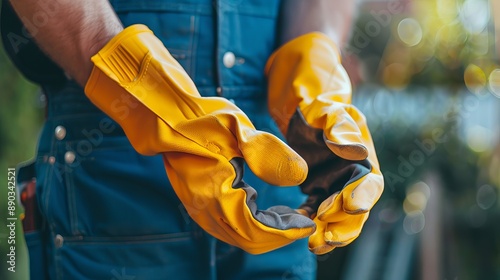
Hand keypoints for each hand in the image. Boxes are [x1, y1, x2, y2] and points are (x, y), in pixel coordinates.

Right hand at [84, 25, 315, 253]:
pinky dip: (252, 224)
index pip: (257, 230)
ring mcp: (201, 209)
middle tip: (302, 219)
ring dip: (266, 231)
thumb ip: (269, 153)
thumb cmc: (202, 119)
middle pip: (249, 240)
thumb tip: (300, 176)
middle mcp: (206, 210)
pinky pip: (230, 225)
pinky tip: (266, 208)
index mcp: (217, 196)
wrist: (167, 116)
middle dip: (279, 234)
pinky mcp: (200, 203)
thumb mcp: (240, 129)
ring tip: (289, 215)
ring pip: (239, 235)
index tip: (308, 224)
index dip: (286, 232)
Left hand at [266, 32, 383, 253]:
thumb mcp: (324, 102)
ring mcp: (332, 177)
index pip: (369, 181)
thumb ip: (338, 124)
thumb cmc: (313, 90)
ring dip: (328, 228)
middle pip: (355, 205)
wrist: (296, 87)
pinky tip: (298, 226)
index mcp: (360, 150)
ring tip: (314, 243)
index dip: (361, 198)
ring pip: (336, 211)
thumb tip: (356, 150)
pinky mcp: (314, 181)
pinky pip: (315, 206)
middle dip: (344, 224)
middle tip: (325, 237)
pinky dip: (309, 219)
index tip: (346, 205)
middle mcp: (350, 168)